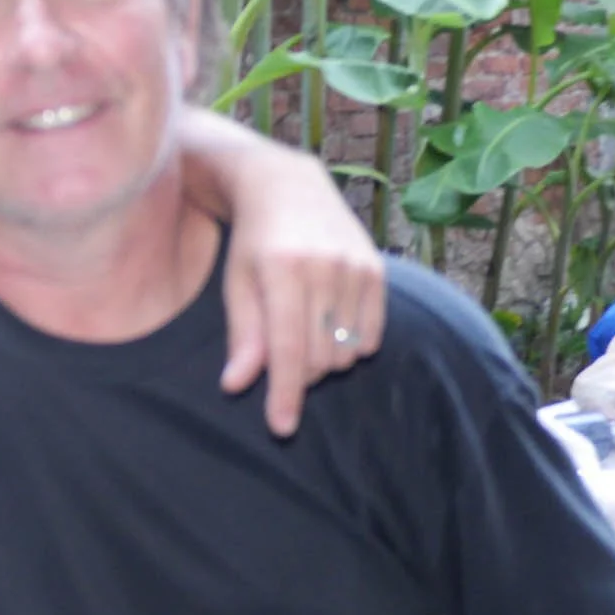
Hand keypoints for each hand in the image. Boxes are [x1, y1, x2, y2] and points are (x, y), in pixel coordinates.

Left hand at [218, 147, 384, 436]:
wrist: (287, 187)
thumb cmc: (252, 243)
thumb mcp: (237, 286)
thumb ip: (242, 336)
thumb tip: (237, 386)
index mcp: (283, 271)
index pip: (289, 349)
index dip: (285, 394)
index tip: (281, 427)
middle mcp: (325, 268)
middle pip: (318, 359)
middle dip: (298, 371)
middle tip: (280, 349)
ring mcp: (355, 268)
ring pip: (344, 354)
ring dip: (323, 359)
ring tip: (303, 328)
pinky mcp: (377, 271)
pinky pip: (371, 338)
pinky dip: (350, 346)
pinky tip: (330, 322)